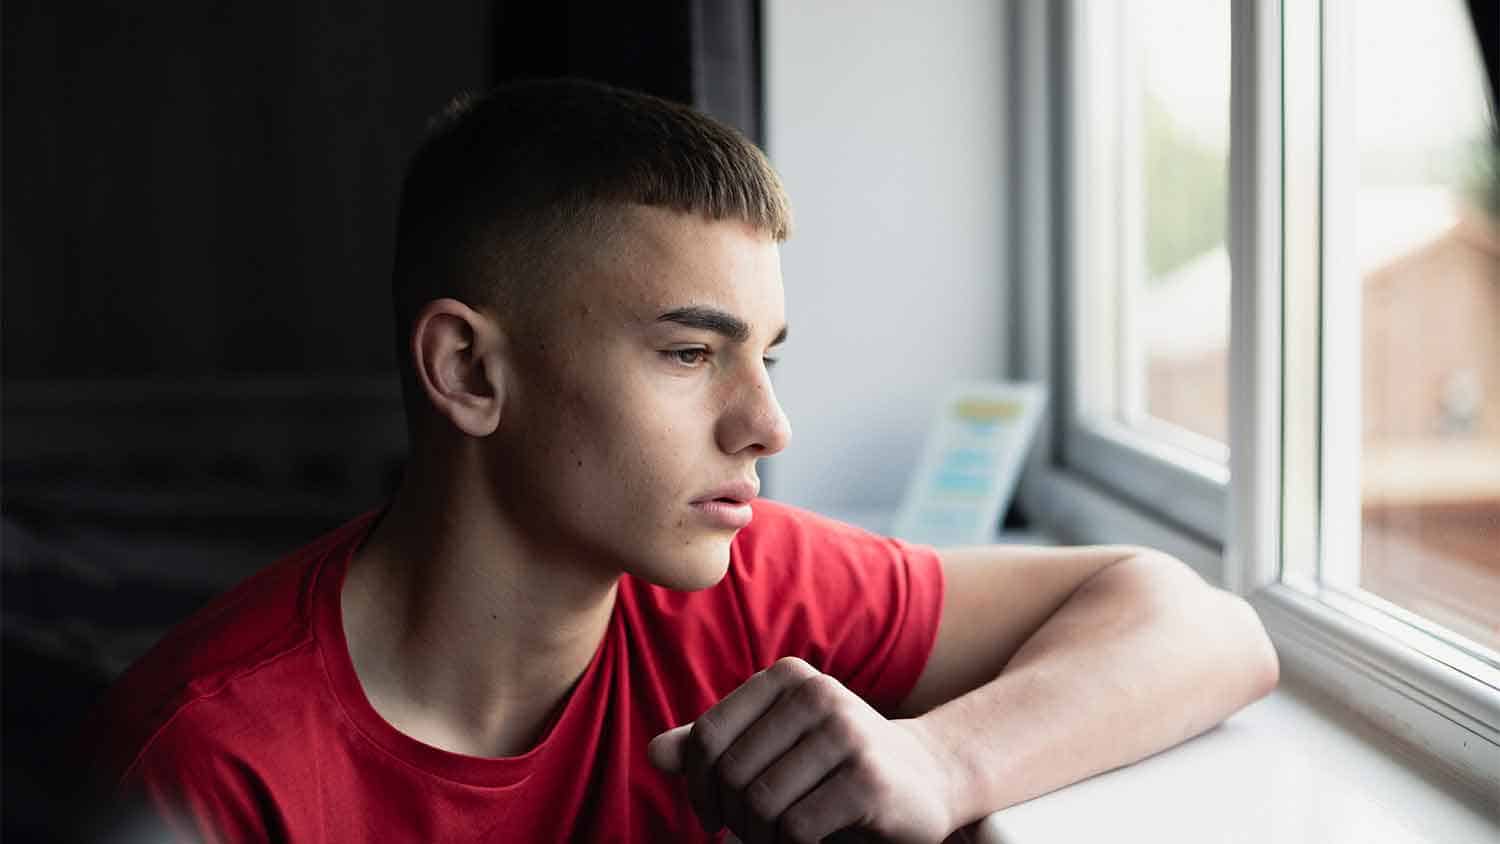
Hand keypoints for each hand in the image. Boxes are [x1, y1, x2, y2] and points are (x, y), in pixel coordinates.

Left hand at [648, 657, 957, 843]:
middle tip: (748, 833)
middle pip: (731, 773)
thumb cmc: (834, 765)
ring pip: (760, 803)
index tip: (711, 814)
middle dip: (731, 818)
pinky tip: (808, 843)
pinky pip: (796, 829)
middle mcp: (816, 694)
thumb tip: (655, 754)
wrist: (927, 779)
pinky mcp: (867, 780)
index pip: (708, 735)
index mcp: (786, 677)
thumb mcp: (775, 745)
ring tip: (778, 837)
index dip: (698, 785)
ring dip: (760, 837)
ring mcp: (845, 733)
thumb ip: (717, 746)